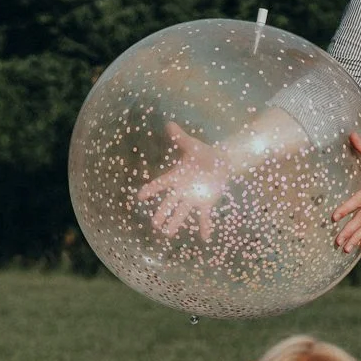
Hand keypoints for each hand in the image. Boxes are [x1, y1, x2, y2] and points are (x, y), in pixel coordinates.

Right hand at [135, 122, 233, 239]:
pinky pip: (204, 217)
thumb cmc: (204, 153)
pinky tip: (205, 237)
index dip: (151, 190)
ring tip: (167, 233)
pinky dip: (205, 226)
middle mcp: (182, 190)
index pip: (162, 184)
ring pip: (182, 212)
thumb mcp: (193, 145)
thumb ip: (181, 138)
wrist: (220, 162)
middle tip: (155, 224)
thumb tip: (169, 124)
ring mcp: (193, 198)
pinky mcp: (205, 203)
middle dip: (162, 213)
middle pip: (169, 203)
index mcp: (177, 176)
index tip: (140, 196)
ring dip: (175, 222)